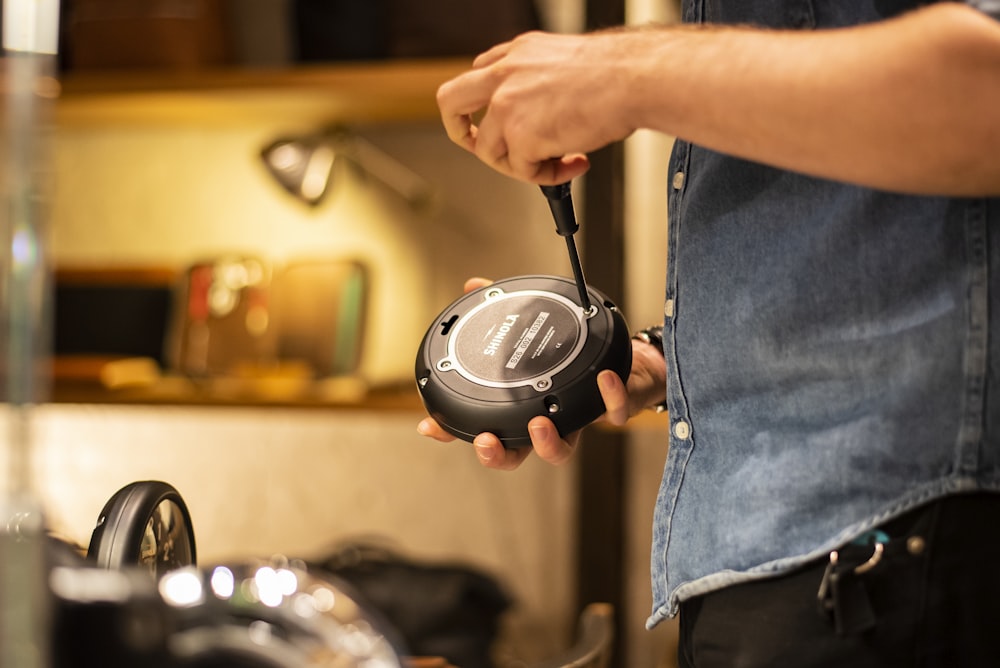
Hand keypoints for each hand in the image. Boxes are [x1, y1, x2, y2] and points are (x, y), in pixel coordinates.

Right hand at [416, 278, 667, 469]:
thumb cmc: (577, 354)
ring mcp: (579, 420)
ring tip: (541, 424)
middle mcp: (548, 420)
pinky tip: (603, 378)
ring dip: (548, 444)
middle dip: (498, 455)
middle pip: (516, 454)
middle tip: (486, 441)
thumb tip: (473, 286)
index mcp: (524, 406)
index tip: (430, 426)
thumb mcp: (536, 329)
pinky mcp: (613, 409)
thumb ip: (503, 310)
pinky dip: (609, 397)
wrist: (629, 364)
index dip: (454, 431)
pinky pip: (613, 412)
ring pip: (561, 450)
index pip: (484, 425)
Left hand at [436, 30, 638, 183]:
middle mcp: (505, 75)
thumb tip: (542, 110)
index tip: (500, 119)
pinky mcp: (520, 137)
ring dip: (521, 165)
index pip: (480, 75)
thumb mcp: (565, 60)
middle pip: (451, 102)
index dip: (487, 103)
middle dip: (458, 130)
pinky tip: (574, 163)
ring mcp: (507, 107)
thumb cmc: (616, 72)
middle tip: (476, 145)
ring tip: (557, 163)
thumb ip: (541, 81)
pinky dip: (548, 176)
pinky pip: (523, 171)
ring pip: (488, 150)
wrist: (634, 78)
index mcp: (517, 53)